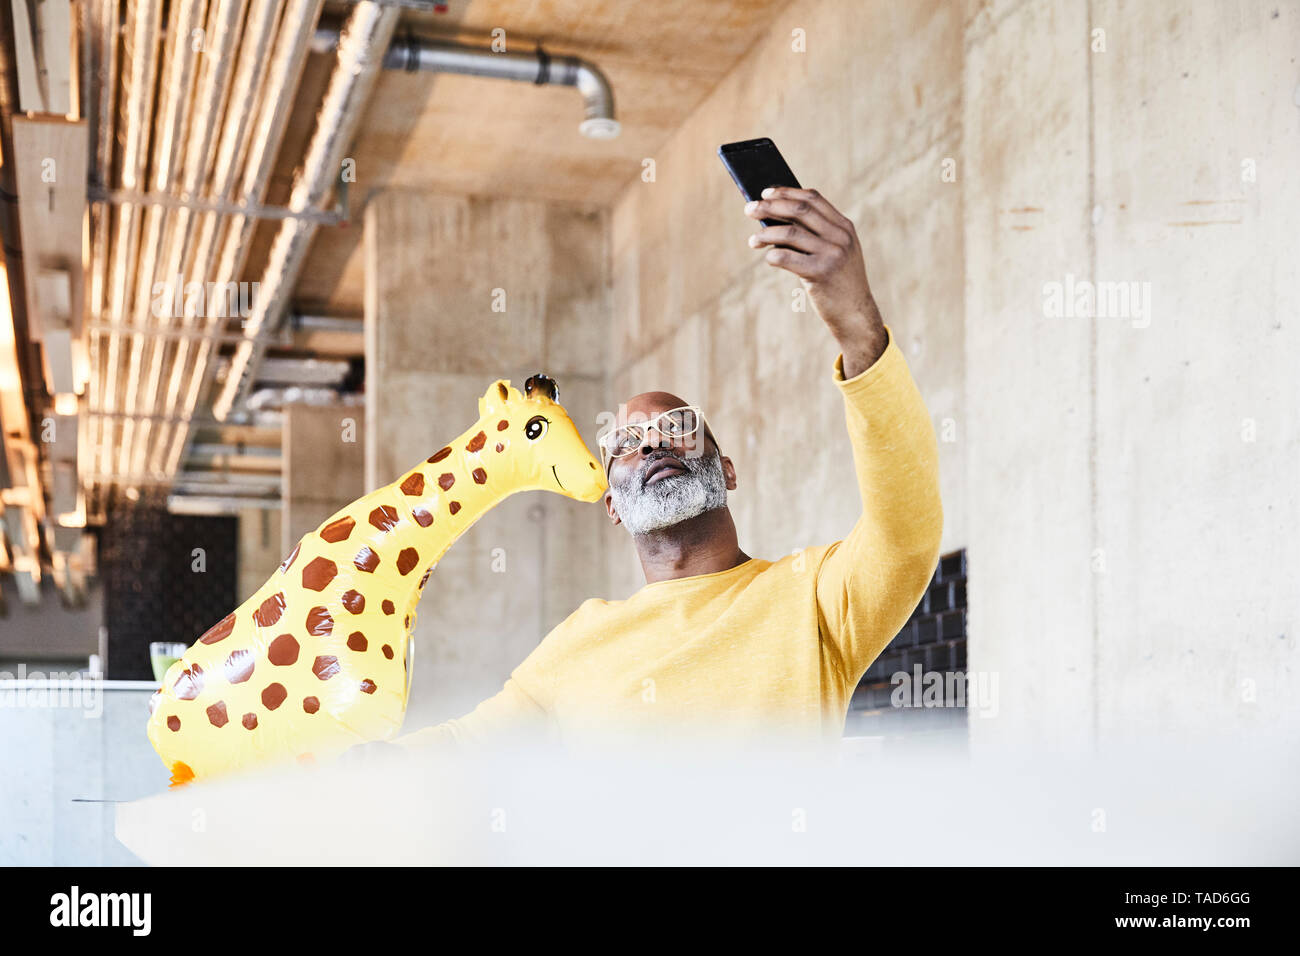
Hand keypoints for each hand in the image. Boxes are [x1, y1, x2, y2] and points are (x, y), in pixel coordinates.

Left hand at [745, 187, 886, 377]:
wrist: (855, 314)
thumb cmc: (837, 282)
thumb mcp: (836, 252)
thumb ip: (815, 234)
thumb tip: (774, 218)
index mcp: (844, 227)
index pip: (813, 199)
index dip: (787, 192)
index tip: (766, 192)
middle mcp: (840, 237)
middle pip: (799, 211)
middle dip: (770, 207)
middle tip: (749, 209)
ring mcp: (832, 254)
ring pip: (790, 233)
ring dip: (765, 234)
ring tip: (752, 241)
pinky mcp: (821, 273)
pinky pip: (787, 258)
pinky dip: (773, 256)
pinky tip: (769, 258)